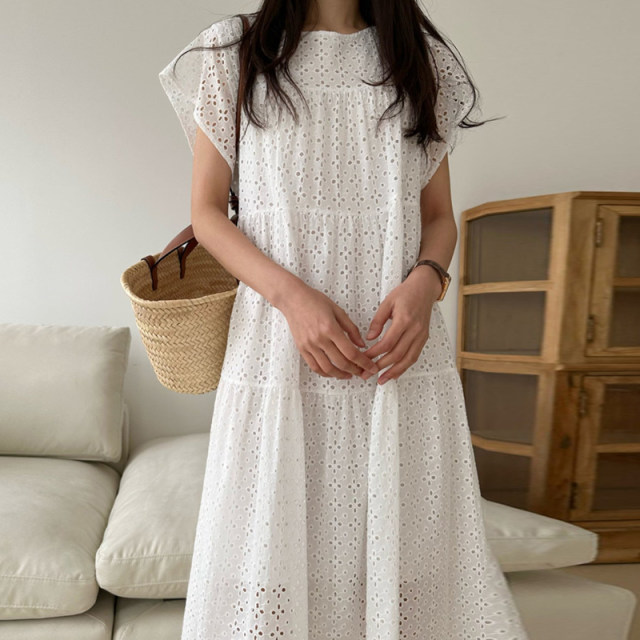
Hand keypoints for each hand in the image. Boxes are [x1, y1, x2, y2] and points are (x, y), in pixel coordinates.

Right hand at [280, 281, 379, 379]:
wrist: (292, 299)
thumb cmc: (314, 301)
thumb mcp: (338, 311)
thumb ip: (351, 329)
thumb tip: (361, 344)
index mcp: (330, 328)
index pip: (351, 352)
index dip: (364, 362)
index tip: (371, 367)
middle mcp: (319, 339)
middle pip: (341, 362)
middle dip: (356, 370)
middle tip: (363, 372)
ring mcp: (309, 345)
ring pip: (327, 368)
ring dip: (341, 375)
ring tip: (350, 374)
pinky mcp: (302, 348)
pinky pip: (314, 366)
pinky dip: (325, 373)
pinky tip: (333, 372)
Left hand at [364, 265, 441, 383]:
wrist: (425, 289)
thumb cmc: (405, 293)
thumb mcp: (387, 302)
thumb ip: (378, 321)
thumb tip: (370, 338)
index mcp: (404, 320)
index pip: (388, 343)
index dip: (375, 353)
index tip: (364, 358)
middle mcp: (415, 330)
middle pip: (397, 354)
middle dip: (381, 366)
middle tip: (367, 374)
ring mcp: (421, 336)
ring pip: (408, 359)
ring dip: (394, 372)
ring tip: (381, 380)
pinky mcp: (424, 339)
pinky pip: (414, 356)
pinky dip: (404, 367)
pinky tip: (394, 373)